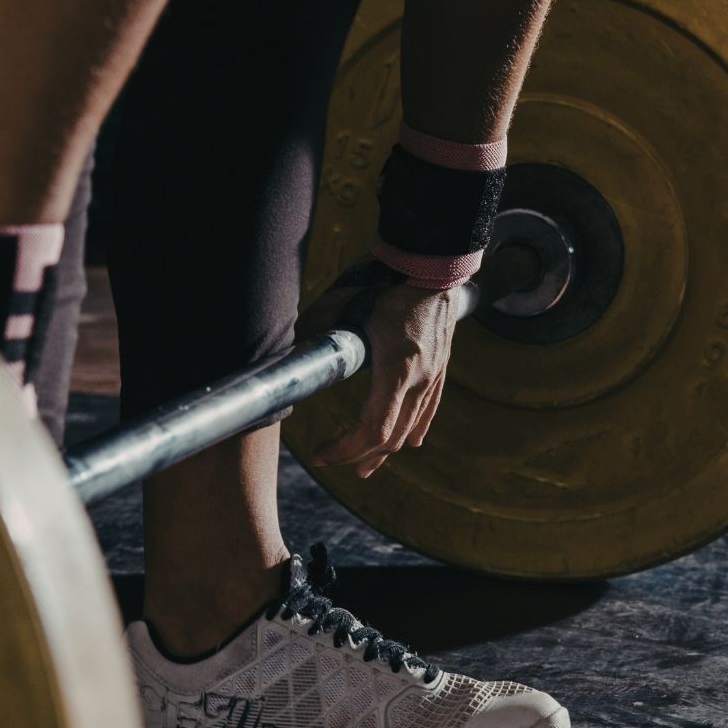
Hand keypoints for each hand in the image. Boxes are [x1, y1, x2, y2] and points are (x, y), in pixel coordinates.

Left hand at [297, 277, 463, 477]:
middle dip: (359, 456)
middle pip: (390, 438)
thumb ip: (317, 328)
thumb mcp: (347, 303)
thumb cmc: (388, 279)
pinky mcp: (442, 366)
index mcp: (396, 368)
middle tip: (333, 461)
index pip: (373, 431)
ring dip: (385, 451)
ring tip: (365, 466)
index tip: (322, 454)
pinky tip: (410, 442)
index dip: (345, 450)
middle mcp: (420, 379)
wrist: (433, 261)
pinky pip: (429, 409)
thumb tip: (286, 346)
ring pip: (410, 428)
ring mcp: (435, 374)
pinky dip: (415, 429)